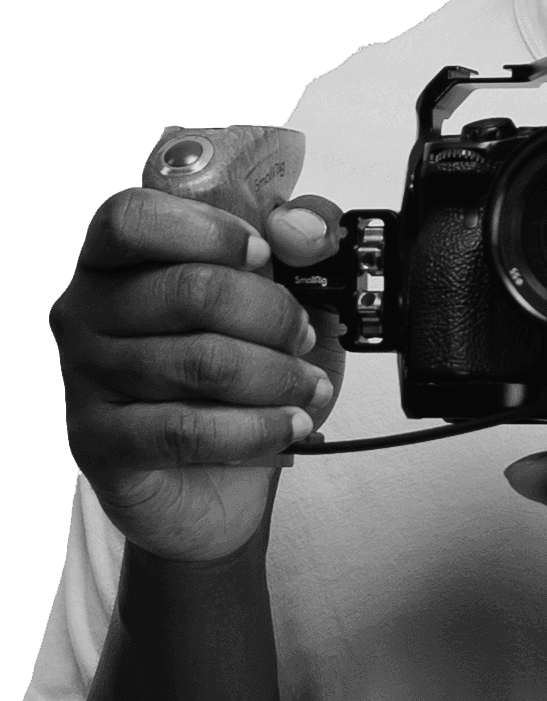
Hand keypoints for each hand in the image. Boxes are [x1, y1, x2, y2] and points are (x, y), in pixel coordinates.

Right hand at [50, 130, 345, 564]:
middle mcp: (85, 309)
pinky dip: (256, 429)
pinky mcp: (97, 441)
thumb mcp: (285, 298)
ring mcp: (83, 376)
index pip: (132, 218)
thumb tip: (302, 228)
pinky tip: (292, 427)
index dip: (208, 231)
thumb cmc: (238, 375)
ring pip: (199, 363)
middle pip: (188, 291)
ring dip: (277, 377)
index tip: (265, 257)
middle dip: (272, 315)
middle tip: (305, 337)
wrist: (213, 482)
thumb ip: (301, 240)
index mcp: (112, 258)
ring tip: (309, 387)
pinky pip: (187, 431)